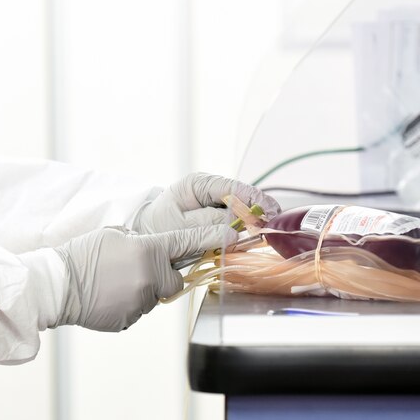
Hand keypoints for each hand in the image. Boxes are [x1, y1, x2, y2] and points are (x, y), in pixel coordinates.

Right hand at [55, 224, 235, 331]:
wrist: (55, 286)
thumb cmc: (81, 255)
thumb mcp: (114, 235)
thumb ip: (141, 242)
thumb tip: (152, 250)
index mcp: (148, 251)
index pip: (188, 242)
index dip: (213, 238)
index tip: (235, 235)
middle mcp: (150, 278)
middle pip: (173, 279)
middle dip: (162, 275)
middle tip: (136, 269)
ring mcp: (140, 303)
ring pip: (153, 296)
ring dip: (141, 289)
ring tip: (112, 283)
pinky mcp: (129, 320)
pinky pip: (137, 310)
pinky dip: (127, 304)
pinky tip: (107, 297)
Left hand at [132, 172, 278, 234]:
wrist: (145, 234)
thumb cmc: (156, 226)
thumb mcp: (178, 225)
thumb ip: (205, 224)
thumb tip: (234, 227)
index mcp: (197, 184)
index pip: (231, 186)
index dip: (253, 198)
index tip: (269, 210)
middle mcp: (209, 189)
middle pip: (241, 196)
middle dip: (258, 209)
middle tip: (274, 223)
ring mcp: (214, 202)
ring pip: (241, 209)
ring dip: (254, 220)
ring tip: (268, 230)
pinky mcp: (216, 217)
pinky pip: (234, 221)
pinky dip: (245, 228)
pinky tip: (255, 235)